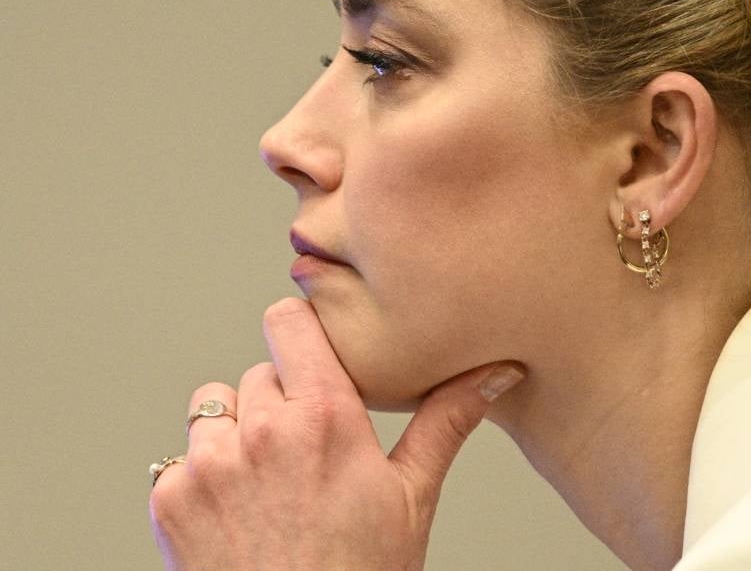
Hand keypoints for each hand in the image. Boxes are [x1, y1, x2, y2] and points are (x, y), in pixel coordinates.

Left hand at [149, 297, 525, 569]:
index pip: (289, 320)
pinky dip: (204, 478)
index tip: (312, 352)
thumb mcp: (412, 497)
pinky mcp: (171, 497)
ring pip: (216, 407)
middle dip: (281, 402)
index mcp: (326, 418)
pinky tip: (239, 515)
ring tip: (269, 486)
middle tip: (306, 454)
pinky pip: (183, 456)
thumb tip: (495, 373)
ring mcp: (210, 463)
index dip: (301, 331)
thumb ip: (446, 421)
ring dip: (237, 434)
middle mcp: (262, 430)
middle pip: (261, 372)